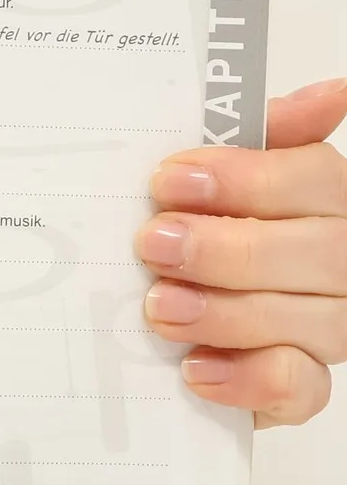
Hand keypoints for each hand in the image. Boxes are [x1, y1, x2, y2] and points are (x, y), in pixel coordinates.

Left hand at [140, 77, 346, 426]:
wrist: (155, 343)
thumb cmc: (189, 248)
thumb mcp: (207, 189)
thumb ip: (260, 142)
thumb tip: (326, 94)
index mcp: (321, 205)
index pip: (315, 179)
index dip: (246, 178)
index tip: (170, 180)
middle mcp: (337, 265)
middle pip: (319, 251)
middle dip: (228, 247)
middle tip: (155, 243)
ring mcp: (327, 329)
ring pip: (311, 319)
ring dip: (227, 312)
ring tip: (159, 306)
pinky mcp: (298, 390)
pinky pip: (298, 388)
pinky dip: (247, 378)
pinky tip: (195, 369)